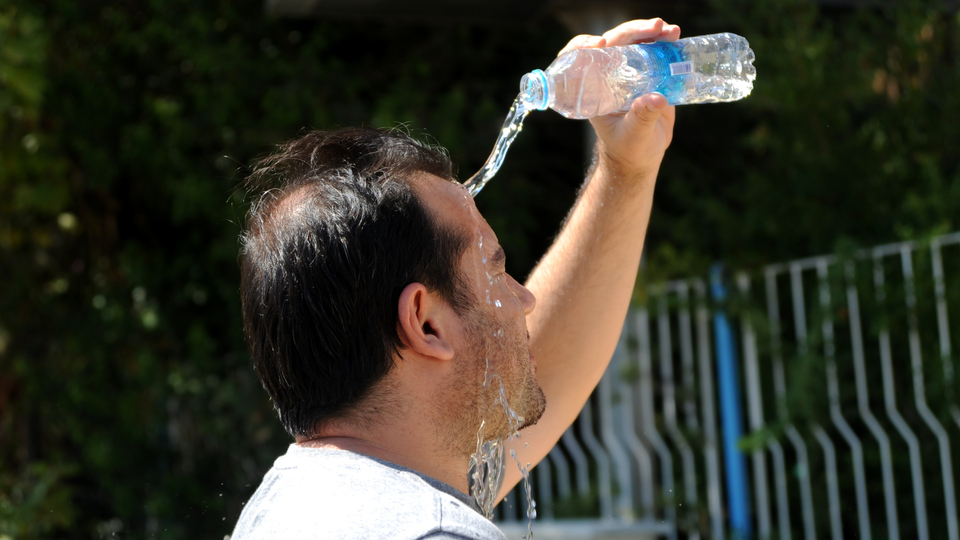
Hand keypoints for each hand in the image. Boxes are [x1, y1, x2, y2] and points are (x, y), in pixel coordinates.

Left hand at [559, 19, 679, 180]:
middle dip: (633, 31)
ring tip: (671, 31)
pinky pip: (656, 52)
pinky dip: (666, 43)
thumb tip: (656, 99)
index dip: (585, 46)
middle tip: (655, 28)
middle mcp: (610, 76)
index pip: (582, 60)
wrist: (642, 156)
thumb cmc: (629, 149)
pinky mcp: (651, 74)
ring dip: (652, 33)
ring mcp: (631, 73)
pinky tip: (676, 37)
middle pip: (615, 43)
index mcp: (595, 89)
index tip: (599, 44)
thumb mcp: (634, 136)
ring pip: (637, 43)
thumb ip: (642, 118)